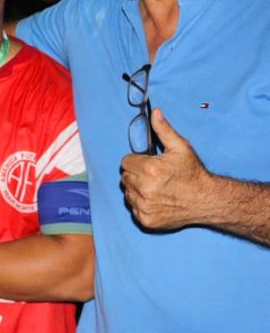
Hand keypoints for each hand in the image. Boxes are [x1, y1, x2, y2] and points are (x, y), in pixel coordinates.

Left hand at [120, 108, 213, 229]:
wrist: (207, 200)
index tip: (148, 164)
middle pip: (125, 177)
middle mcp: (144, 189)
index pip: (126, 162)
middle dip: (136, 174)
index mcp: (149, 169)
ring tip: (156, 188)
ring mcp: (144, 206)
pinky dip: (141, 204)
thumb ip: (163, 130)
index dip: (137, 162)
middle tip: (154, 176)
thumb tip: (155, 112)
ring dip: (137, 189)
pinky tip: (157, 200)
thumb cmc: (193, 174)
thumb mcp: (180, 148)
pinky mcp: (146, 219)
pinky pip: (133, 208)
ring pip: (127, 192)